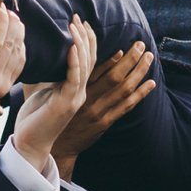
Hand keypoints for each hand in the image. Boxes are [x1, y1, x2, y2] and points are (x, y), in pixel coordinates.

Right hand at [0, 3, 24, 125]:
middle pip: (9, 43)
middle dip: (10, 21)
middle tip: (5, 7)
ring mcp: (1, 85)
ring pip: (17, 50)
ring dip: (17, 30)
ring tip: (11, 16)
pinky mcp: (6, 87)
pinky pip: (20, 61)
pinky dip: (20, 44)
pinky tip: (15, 33)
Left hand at [11, 17, 95, 173]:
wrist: (29, 144)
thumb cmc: (33, 118)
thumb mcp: (42, 90)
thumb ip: (47, 74)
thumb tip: (41, 54)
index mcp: (75, 89)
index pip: (87, 59)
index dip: (86, 39)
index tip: (81, 21)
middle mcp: (79, 92)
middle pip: (90, 59)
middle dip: (88, 36)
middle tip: (80, 17)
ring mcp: (74, 98)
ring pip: (84, 66)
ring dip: (81, 43)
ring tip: (76, 25)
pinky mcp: (65, 103)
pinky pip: (73, 78)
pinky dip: (73, 61)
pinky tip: (71, 46)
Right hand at [51, 38, 157, 176]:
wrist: (51, 147)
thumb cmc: (44, 116)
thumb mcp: (40, 93)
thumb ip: (47, 75)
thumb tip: (51, 56)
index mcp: (72, 88)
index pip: (94, 67)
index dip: (110, 55)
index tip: (121, 43)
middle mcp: (87, 99)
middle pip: (114, 76)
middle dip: (130, 58)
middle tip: (141, 44)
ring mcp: (98, 112)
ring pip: (123, 89)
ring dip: (138, 72)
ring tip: (149, 57)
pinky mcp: (104, 123)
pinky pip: (126, 106)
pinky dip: (140, 94)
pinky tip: (150, 83)